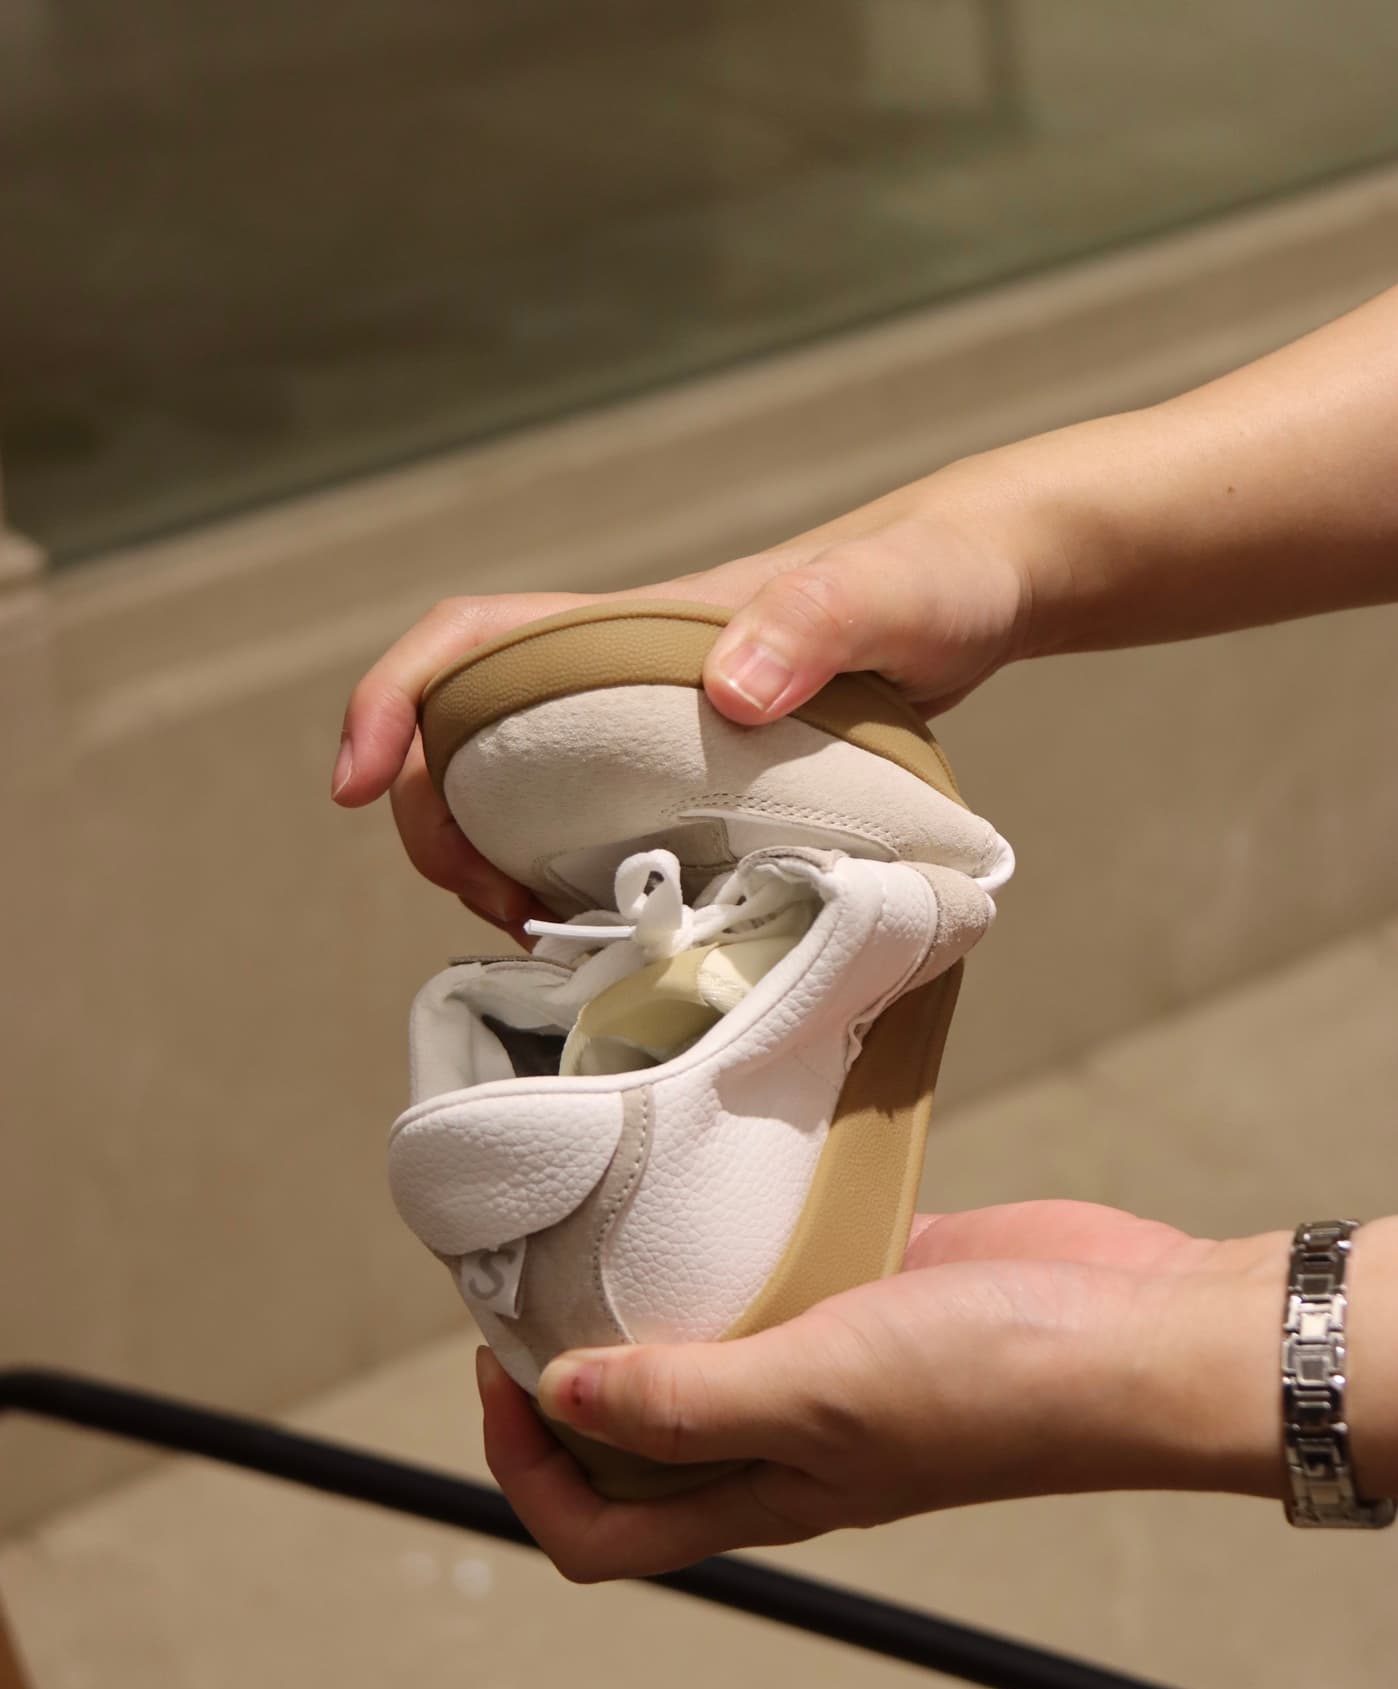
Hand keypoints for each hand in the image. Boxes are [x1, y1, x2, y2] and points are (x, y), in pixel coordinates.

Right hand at [330, 461, 1045, 928]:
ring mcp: (650, 728)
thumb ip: (826, 616)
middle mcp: (620, 677)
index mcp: (637, 630)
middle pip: (463, 738)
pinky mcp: (689, 774)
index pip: (469, 643)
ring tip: (552, 939)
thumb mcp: (899, 593)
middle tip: (502, 915)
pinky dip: (566, 882)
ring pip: (515, 791)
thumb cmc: (939, 576)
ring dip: (493, 865)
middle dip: (437, 826)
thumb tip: (726, 690)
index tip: (354, 789)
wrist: (979, 592)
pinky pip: (587, 825)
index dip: (392, 704)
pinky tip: (614, 934)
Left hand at [478, 1202, 1285, 1580]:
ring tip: (594, 1212)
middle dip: (562, 1371)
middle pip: (631, 1433)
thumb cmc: (995, 1387)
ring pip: (694, 1338)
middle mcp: (779, 1432)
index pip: (601, 1527)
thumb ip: (687, 1402)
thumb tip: (557, 1401)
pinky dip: (723, 1228)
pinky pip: (766, 1261)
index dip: (528, 1467)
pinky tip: (703, 1173)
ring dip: (638, 1291)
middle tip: (529, 1275)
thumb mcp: (818, 1397)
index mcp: (761, 1487)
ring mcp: (822, 1353)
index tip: (505, 1368)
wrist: (1134, 1330)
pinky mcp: (864, 1281)